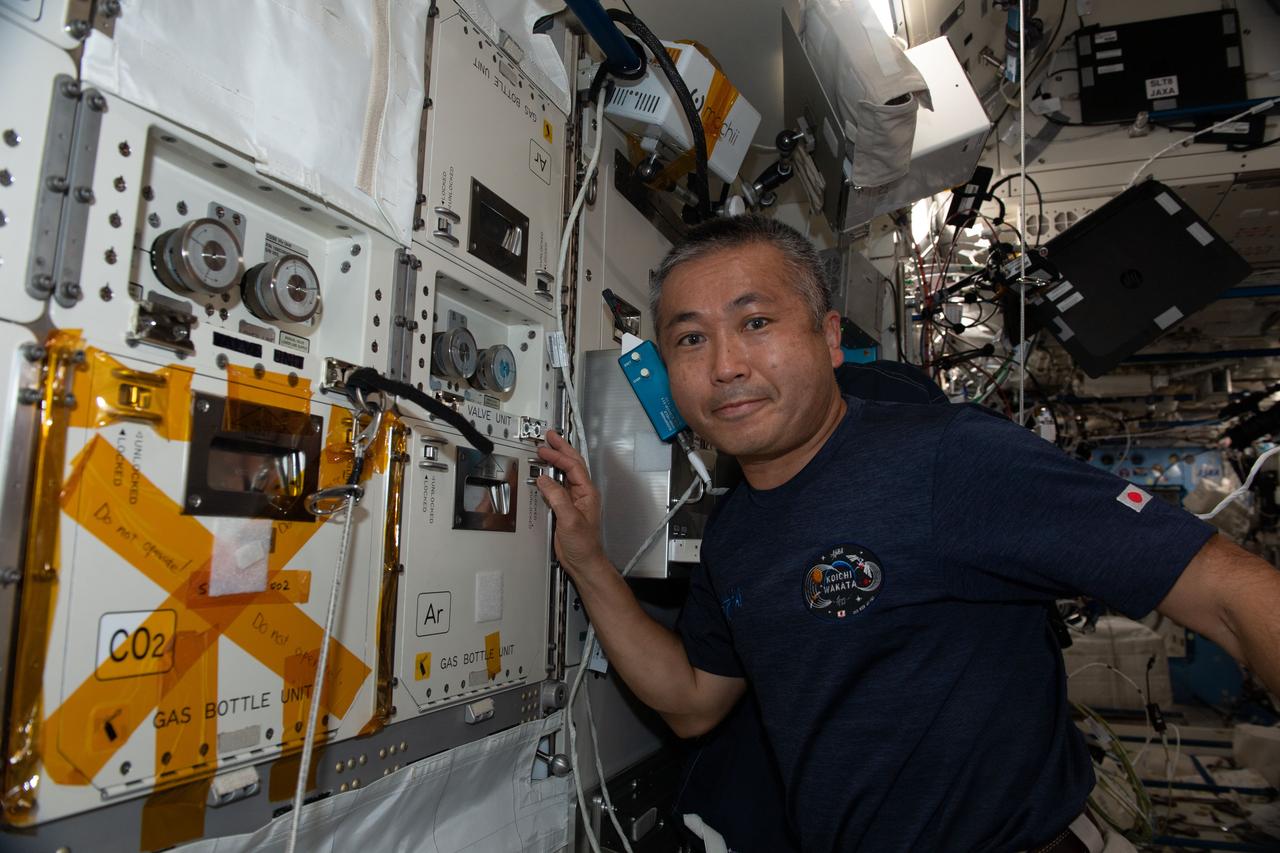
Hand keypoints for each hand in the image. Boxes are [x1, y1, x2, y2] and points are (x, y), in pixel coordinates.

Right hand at [535, 430, 608, 576]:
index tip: (545, 448)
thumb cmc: (584, 544)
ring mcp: (573, 500)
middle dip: (560, 449)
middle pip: (571, 464)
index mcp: (587, 492)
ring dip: (555, 460)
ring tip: (545, 450)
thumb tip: (545, 479)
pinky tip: (542, 473)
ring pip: (564, 474)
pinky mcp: (564, 508)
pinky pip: (556, 487)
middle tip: (549, 437)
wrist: (583, 562)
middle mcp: (582, 493)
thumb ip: (557, 498)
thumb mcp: (570, 519)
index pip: (572, 466)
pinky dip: (549, 476)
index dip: (559, 455)